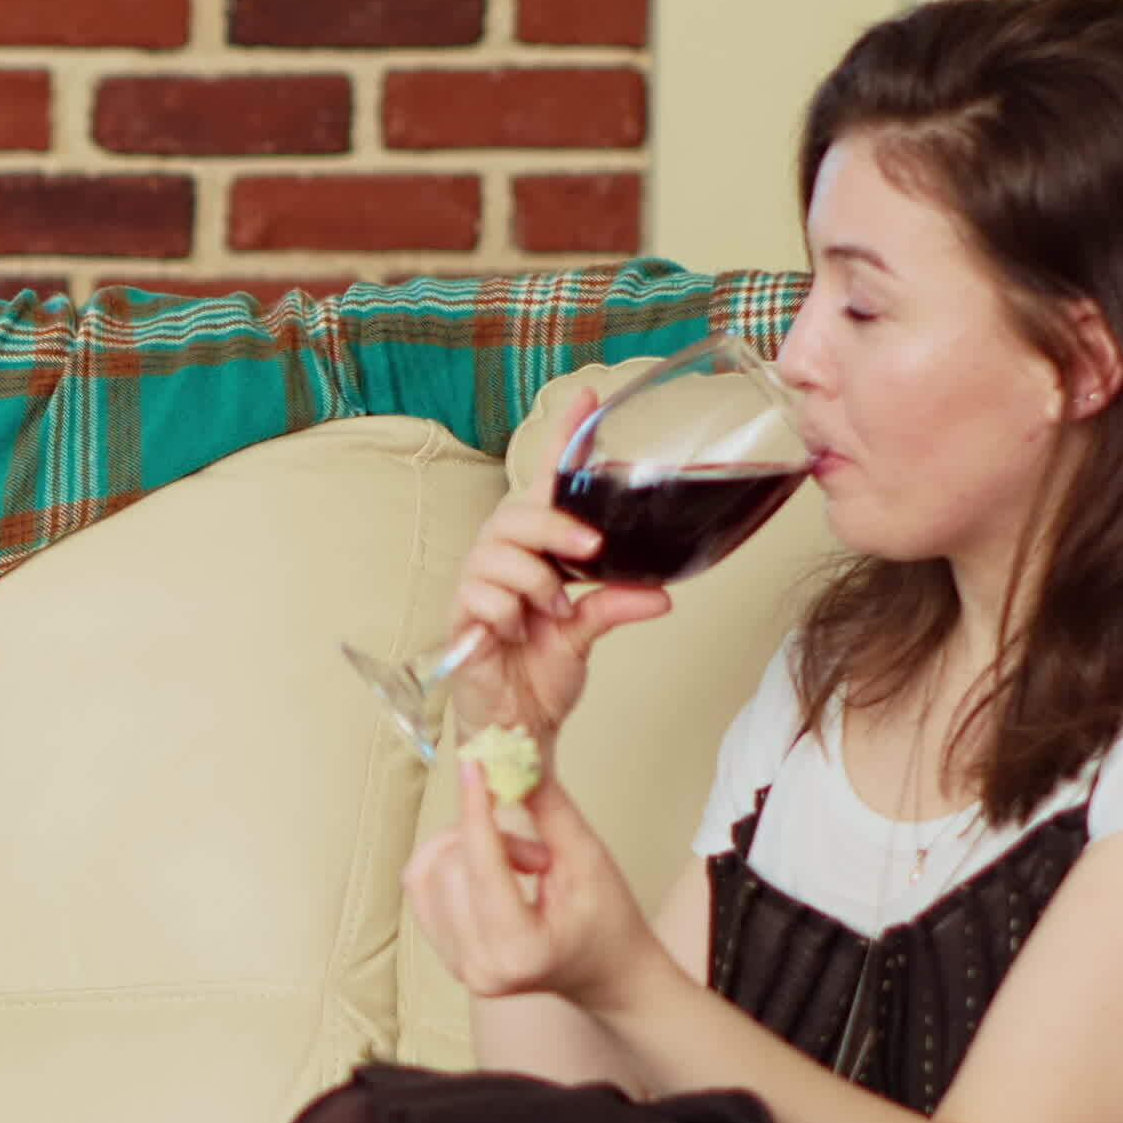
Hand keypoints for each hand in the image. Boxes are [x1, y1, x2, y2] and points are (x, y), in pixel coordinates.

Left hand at [401, 757, 667, 1012]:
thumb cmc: (608, 920)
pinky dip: (448, 863)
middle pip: (451, 867)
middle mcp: (479, 968)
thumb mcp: (589, 861)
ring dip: (468, 850)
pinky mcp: (446, 957)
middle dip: (491, 840)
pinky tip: (488, 870)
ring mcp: (457, 967)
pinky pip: (421, 888)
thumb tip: (513, 758)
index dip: (475, 809)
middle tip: (540, 855)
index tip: (474, 764)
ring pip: (428, 874)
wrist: (607, 974)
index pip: (483, 868)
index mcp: (520, 951)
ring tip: (521, 868)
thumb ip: (549, 811)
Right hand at [445, 375, 668, 746]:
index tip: (586, 395)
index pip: (546, 484)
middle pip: (517, 512)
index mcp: (536, 551)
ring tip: (554, 610)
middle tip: (589, 548)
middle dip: (555, 525)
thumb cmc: (539, 672)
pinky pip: (479, 595)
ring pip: (498, 551)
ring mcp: (477, 586)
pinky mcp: (460, 618)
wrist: (515, 726)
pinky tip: (517, 631)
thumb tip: (661, 594)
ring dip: (535, 580)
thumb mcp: (586, 635)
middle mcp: (503, 558)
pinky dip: (507, 612)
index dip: (562, 439)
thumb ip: (615, 606)